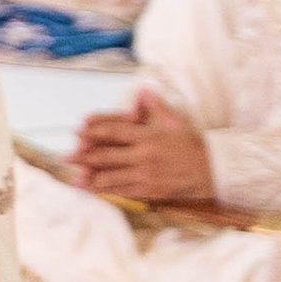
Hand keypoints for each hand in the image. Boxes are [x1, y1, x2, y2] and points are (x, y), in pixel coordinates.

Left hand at [72, 89, 216, 209]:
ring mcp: (147, 175)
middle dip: (84, 157)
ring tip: (74, 178)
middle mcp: (145, 156)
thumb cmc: (194, 146)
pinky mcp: (151, 191)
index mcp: (149, 137)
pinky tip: (94, 191)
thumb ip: (156, 107)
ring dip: (90, 178)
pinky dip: (107, 191)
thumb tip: (143, 89)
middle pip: (108, 156)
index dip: (94, 132)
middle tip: (65, 157)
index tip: (78, 131)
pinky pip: (124, 192)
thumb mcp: (176, 123)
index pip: (116, 132)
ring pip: (112, 177)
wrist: (215, 171)